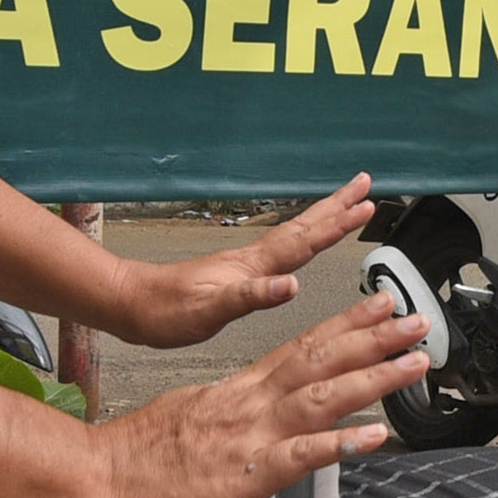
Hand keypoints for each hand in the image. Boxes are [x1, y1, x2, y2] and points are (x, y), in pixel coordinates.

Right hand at [80, 296, 428, 497]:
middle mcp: (249, 403)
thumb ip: (223, 416)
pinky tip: (377, 433)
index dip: (344, 327)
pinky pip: (302, 454)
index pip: (299, 349)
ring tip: (417, 361)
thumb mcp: (185, 421)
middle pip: (320, 359)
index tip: (379, 306)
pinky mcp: (247, 473)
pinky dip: (342, 442)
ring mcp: (250, 435)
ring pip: (323, 396)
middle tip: (418, 318)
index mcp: (235, 391)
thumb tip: (244, 420)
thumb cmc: (133, 460)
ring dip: (374, 377)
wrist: (97, 478)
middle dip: (373, 338)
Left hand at [106, 179, 376, 348]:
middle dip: (336, 207)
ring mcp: (245, 265)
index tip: (365, 206)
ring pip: (294, 236)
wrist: (132, 307)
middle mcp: (252, 259)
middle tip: (365, 185)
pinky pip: (281, 251)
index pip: (303, 240)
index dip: (336, 224)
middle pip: (303, 227)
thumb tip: (291, 285)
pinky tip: (302, 248)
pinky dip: (301, 242)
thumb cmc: (164, 311)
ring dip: (323, 219)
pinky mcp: (236, 275)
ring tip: (346, 207)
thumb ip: (251, 296)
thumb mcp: (210, 310)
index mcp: (252, 266)